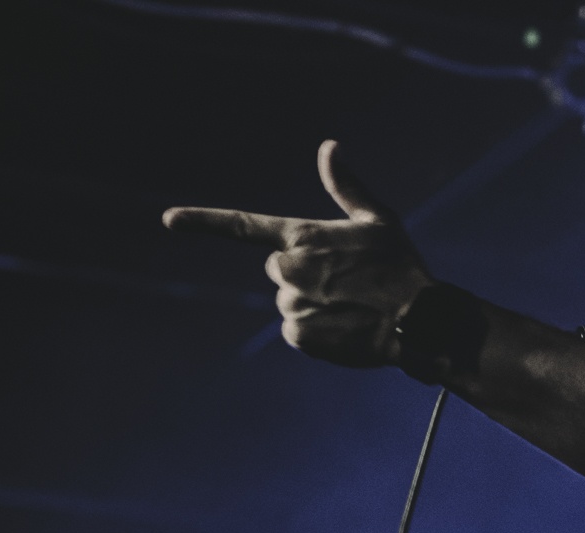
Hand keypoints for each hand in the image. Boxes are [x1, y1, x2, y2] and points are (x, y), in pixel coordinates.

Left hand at [164, 141, 434, 367]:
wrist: (416, 320)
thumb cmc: (399, 266)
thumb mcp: (377, 219)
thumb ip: (345, 185)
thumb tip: (329, 145)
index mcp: (303, 236)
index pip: (243, 225)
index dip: (202, 221)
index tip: (168, 219)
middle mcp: (289, 268)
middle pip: (278, 270)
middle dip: (303, 275)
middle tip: (343, 282)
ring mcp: (291, 303)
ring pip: (288, 302)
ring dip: (312, 304)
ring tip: (350, 306)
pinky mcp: (298, 334)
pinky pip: (296, 331)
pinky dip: (316, 332)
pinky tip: (345, 327)